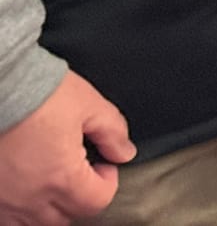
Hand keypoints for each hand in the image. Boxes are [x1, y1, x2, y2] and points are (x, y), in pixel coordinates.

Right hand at [0, 71, 133, 225]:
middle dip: (81, 197)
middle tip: (80, 171)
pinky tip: (26, 190)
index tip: (103, 164)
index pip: (96, 202)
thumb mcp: (88, 105)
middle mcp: (32, 197)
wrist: (1, 86)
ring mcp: (6, 200)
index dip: (108, 182)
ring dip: (49, 209)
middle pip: (66, 217)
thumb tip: (124, 153)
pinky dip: (19, 212)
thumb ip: (112, 132)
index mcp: (62, 177)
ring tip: (53, 181)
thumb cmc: (40, 94)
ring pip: (34, 223)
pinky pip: (6, 220)